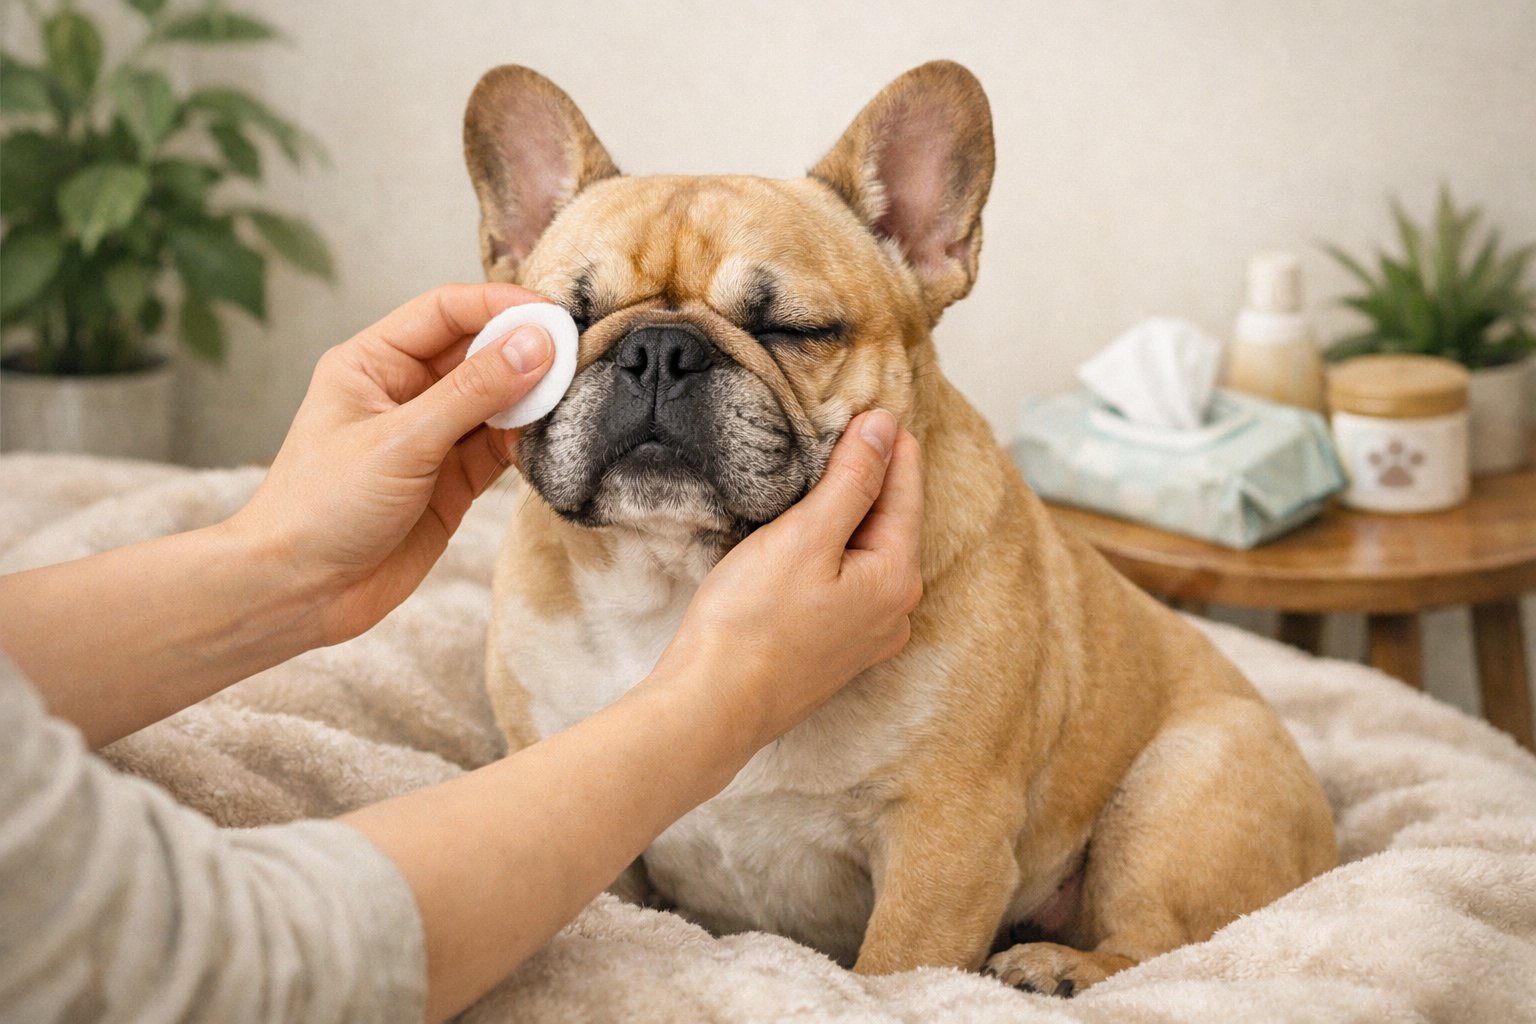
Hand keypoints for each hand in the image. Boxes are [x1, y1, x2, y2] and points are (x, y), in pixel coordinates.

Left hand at [229, 283, 555, 644]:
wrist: (300, 592)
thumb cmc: (321, 507)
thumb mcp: (400, 441)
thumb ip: (472, 393)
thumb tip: (535, 345)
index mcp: (372, 363)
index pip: (446, 312)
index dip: (499, 306)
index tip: (551, 314)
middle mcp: (405, 392)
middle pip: (478, 352)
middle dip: (525, 350)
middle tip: (576, 354)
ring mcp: (432, 438)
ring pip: (497, 401)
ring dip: (533, 397)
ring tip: (574, 394)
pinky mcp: (453, 481)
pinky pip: (502, 447)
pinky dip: (529, 440)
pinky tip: (555, 434)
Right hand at [648, 409, 924, 748]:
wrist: (711, 706)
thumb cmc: (751, 623)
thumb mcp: (805, 536)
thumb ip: (851, 481)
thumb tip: (885, 428)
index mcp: (896, 576)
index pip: (906, 488)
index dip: (887, 441)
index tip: (871, 402)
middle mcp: (894, 610)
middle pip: (892, 520)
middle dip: (873, 475)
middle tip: (850, 427)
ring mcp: (867, 635)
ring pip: (870, 552)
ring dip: (851, 512)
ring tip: (826, 473)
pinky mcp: (835, 648)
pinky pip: (849, 581)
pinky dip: (836, 548)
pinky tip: (809, 537)